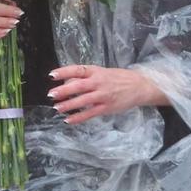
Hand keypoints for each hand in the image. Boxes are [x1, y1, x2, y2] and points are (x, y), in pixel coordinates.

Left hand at [48, 65, 165, 123]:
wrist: (139, 86)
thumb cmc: (118, 78)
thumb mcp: (102, 72)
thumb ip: (87, 77)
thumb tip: (67, 82)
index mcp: (96, 71)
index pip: (78, 69)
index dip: (64, 72)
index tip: (52, 75)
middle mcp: (99, 82)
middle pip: (79, 85)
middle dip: (63, 90)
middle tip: (51, 94)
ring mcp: (103, 96)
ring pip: (83, 100)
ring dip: (68, 105)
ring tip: (57, 108)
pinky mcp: (106, 107)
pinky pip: (90, 113)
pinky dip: (78, 117)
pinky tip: (68, 120)